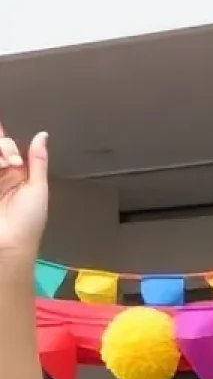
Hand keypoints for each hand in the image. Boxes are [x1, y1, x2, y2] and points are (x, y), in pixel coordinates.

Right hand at [0, 128, 48, 262]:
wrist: (10, 243)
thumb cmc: (28, 221)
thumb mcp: (38, 189)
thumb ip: (38, 161)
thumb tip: (42, 135)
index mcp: (16, 170)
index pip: (6, 144)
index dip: (5, 140)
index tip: (13, 152)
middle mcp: (0, 170)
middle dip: (3, 146)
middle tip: (11, 162)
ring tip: (4, 166)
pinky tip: (1, 167)